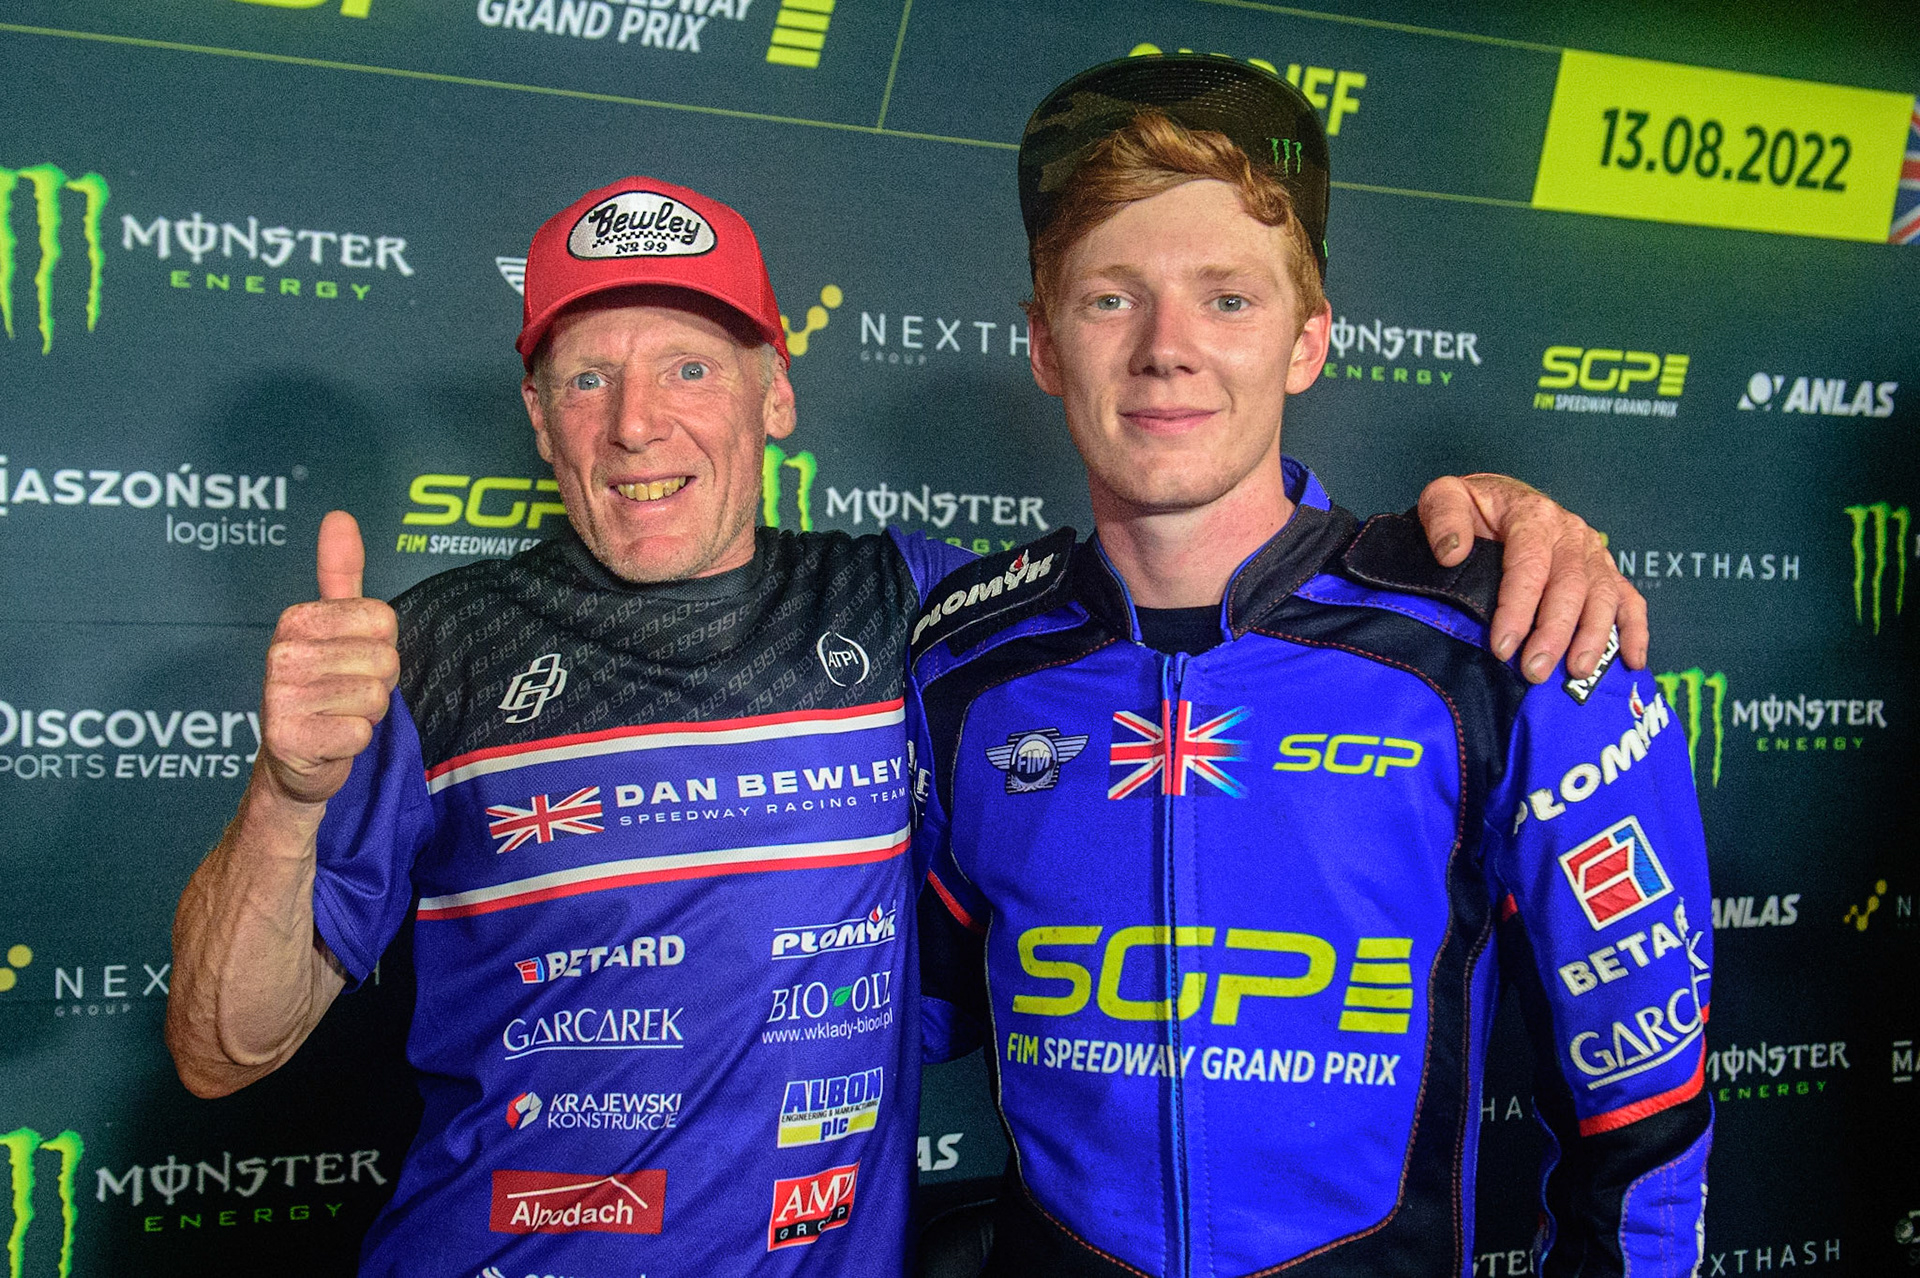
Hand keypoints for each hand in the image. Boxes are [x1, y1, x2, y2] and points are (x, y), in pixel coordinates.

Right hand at [257, 511, 398, 805]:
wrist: (295, 760)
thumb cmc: (323, 688)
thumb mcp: (333, 627)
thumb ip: (340, 573)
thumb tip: (339, 516)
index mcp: (297, 619)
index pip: (384, 620)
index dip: (380, 646)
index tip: (351, 661)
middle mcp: (283, 652)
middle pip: (384, 659)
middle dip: (377, 683)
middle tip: (345, 694)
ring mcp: (280, 696)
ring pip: (375, 697)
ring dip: (366, 714)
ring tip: (337, 715)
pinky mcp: (289, 738)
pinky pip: (360, 733)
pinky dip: (354, 742)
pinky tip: (329, 740)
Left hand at [1416, 474, 1646, 684]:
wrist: (1497, 498)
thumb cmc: (1471, 506)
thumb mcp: (1444, 497)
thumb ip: (1444, 518)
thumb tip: (1452, 554)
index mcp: (1532, 516)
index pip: (1529, 565)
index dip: (1517, 608)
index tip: (1502, 647)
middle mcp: (1569, 533)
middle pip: (1570, 586)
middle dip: (1554, 633)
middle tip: (1535, 671)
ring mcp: (1591, 552)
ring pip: (1603, 595)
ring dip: (1594, 636)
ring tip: (1577, 671)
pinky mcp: (1604, 570)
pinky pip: (1628, 598)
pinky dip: (1635, 630)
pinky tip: (1632, 661)